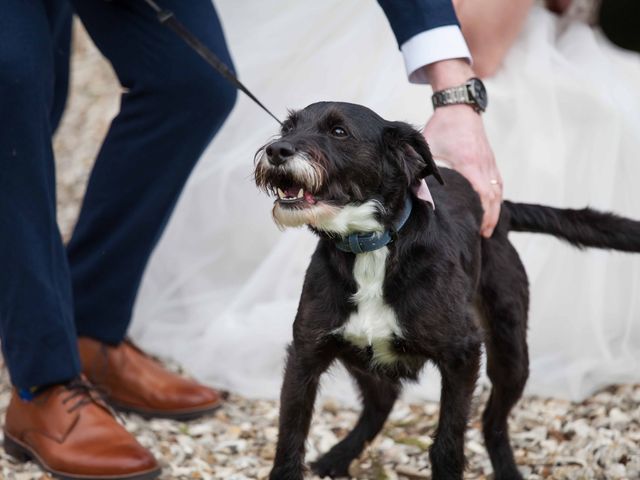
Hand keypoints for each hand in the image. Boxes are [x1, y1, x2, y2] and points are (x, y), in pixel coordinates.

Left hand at [421, 60, 501, 236]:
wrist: (459, 106)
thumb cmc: (443, 125)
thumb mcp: (429, 146)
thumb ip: (424, 168)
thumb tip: (418, 193)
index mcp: (469, 163)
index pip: (481, 194)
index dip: (482, 213)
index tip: (478, 228)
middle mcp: (483, 164)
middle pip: (493, 196)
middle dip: (490, 217)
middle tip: (484, 234)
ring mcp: (489, 161)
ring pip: (498, 190)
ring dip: (495, 209)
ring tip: (488, 226)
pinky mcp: (490, 159)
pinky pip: (498, 182)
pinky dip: (497, 196)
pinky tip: (492, 207)